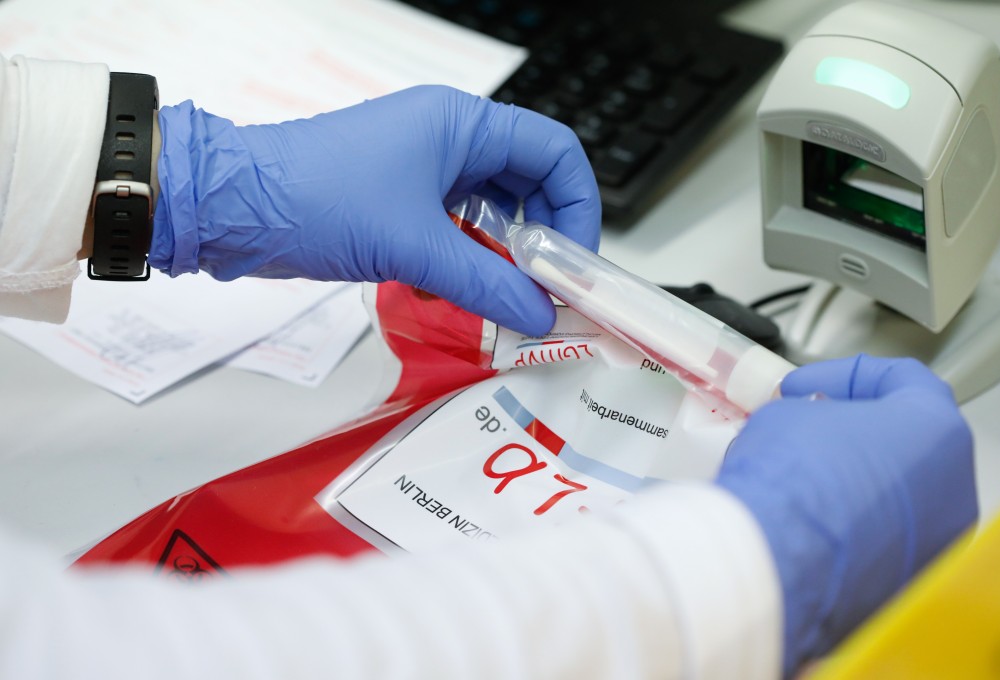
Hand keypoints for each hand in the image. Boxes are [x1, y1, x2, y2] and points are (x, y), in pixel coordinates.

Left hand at [150, 85, 600, 335]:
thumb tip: (541, 315)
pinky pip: (456, 231)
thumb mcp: (415, 246)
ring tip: (502, 297)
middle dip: (542, 239)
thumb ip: (488, 283)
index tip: (575, 262)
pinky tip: (452, 294)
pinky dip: (464, 263)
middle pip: (530, 184)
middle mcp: (449, 140)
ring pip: (492, 212)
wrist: (233, 208)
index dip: (579, 206)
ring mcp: (424, 171)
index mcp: (462, 124)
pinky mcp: (401, 202)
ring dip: (502, 257)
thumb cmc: (313, 198)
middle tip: (546, 289)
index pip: (555, 152)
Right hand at [716, 355, 975, 676]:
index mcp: (937, 431)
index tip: (802, 386)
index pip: (902, 380)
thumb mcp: (787, 414)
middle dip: (849, 430)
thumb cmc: (793, 474)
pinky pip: (876, 538)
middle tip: (804, 428)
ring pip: (891, 495)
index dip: (842, 375)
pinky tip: (800, 517)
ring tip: (796, 476)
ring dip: (846, 478)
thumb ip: (809, 414)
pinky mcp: (906, 580)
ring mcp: (935, 539)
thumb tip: (805, 430)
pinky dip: (843, 522)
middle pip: (903, 442)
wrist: (776, 555)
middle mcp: (951, 486)